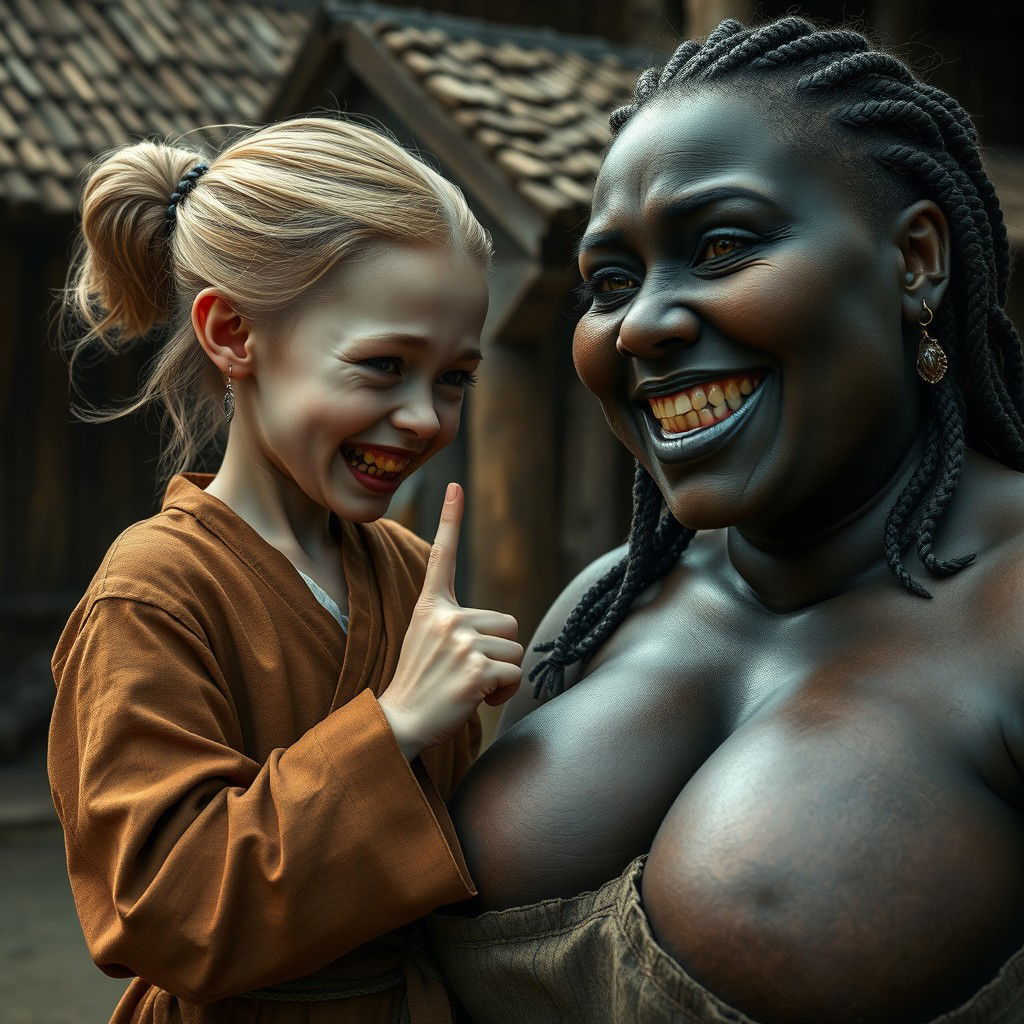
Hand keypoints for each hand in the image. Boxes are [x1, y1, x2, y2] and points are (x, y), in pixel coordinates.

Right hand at [378, 483, 521, 759]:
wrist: (400, 723)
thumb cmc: (423, 685)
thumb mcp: (431, 641)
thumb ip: (460, 625)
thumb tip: (504, 630)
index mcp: (431, 607)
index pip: (443, 556)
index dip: (450, 518)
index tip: (454, 484)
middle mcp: (445, 618)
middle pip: (508, 623)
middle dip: (499, 651)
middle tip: (466, 672)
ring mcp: (460, 642)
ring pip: (515, 649)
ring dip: (502, 674)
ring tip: (468, 685)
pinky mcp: (475, 669)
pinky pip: (513, 674)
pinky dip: (503, 693)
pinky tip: (475, 699)